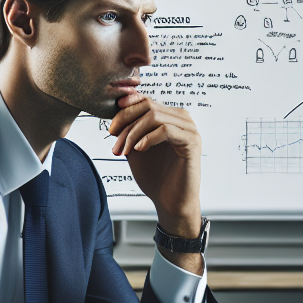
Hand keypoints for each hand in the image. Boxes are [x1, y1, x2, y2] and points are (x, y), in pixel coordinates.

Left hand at [108, 93, 202, 270]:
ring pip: (154, 116)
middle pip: (148, 106)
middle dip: (125, 122)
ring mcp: (189, 129)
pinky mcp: (192, 141)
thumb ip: (129, 130)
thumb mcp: (135, 148)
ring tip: (123, 151)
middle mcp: (182, 119)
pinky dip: (148, 138)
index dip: (125, 108)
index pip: (145, 101)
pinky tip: (139, 150)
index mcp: (170, 117)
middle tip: (113, 141)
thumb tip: (113, 113)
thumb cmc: (155, 176)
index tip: (110, 127)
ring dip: (133, 133)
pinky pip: (166, 130)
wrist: (170, 202)